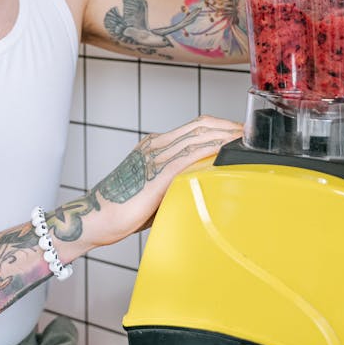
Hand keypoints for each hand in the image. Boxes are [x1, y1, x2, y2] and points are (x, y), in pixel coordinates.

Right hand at [50, 116, 241, 253]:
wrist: (94, 219)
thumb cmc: (120, 209)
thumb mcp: (153, 190)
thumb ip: (175, 184)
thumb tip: (199, 190)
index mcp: (153, 145)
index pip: (194, 127)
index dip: (220, 125)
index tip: (240, 132)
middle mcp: (154, 146)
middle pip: (200, 125)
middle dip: (228, 126)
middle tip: (250, 134)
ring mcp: (154, 158)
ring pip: (197, 137)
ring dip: (225, 137)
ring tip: (244, 141)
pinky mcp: (156, 177)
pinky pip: (188, 159)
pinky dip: (209, 153)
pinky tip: (225, 154)